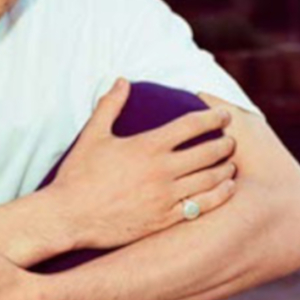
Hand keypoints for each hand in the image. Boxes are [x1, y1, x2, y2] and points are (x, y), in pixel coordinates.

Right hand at [45, 78, 237, 248]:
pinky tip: (226, 188)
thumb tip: (121, 80)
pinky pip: (202, 207)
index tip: (224, 116)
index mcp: (147, 146)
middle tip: (231, 140)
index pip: (192, 125)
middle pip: (208, 152)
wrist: (69, 216)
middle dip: (225, 143)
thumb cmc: (78, 174)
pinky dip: (220, 195)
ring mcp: (166, 197)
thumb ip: (110, 105)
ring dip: (226, 168)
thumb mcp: (93, 135)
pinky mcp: (164, 219)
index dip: (213, 118)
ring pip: (210, 180)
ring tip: (231, 163)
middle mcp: (162, 170)